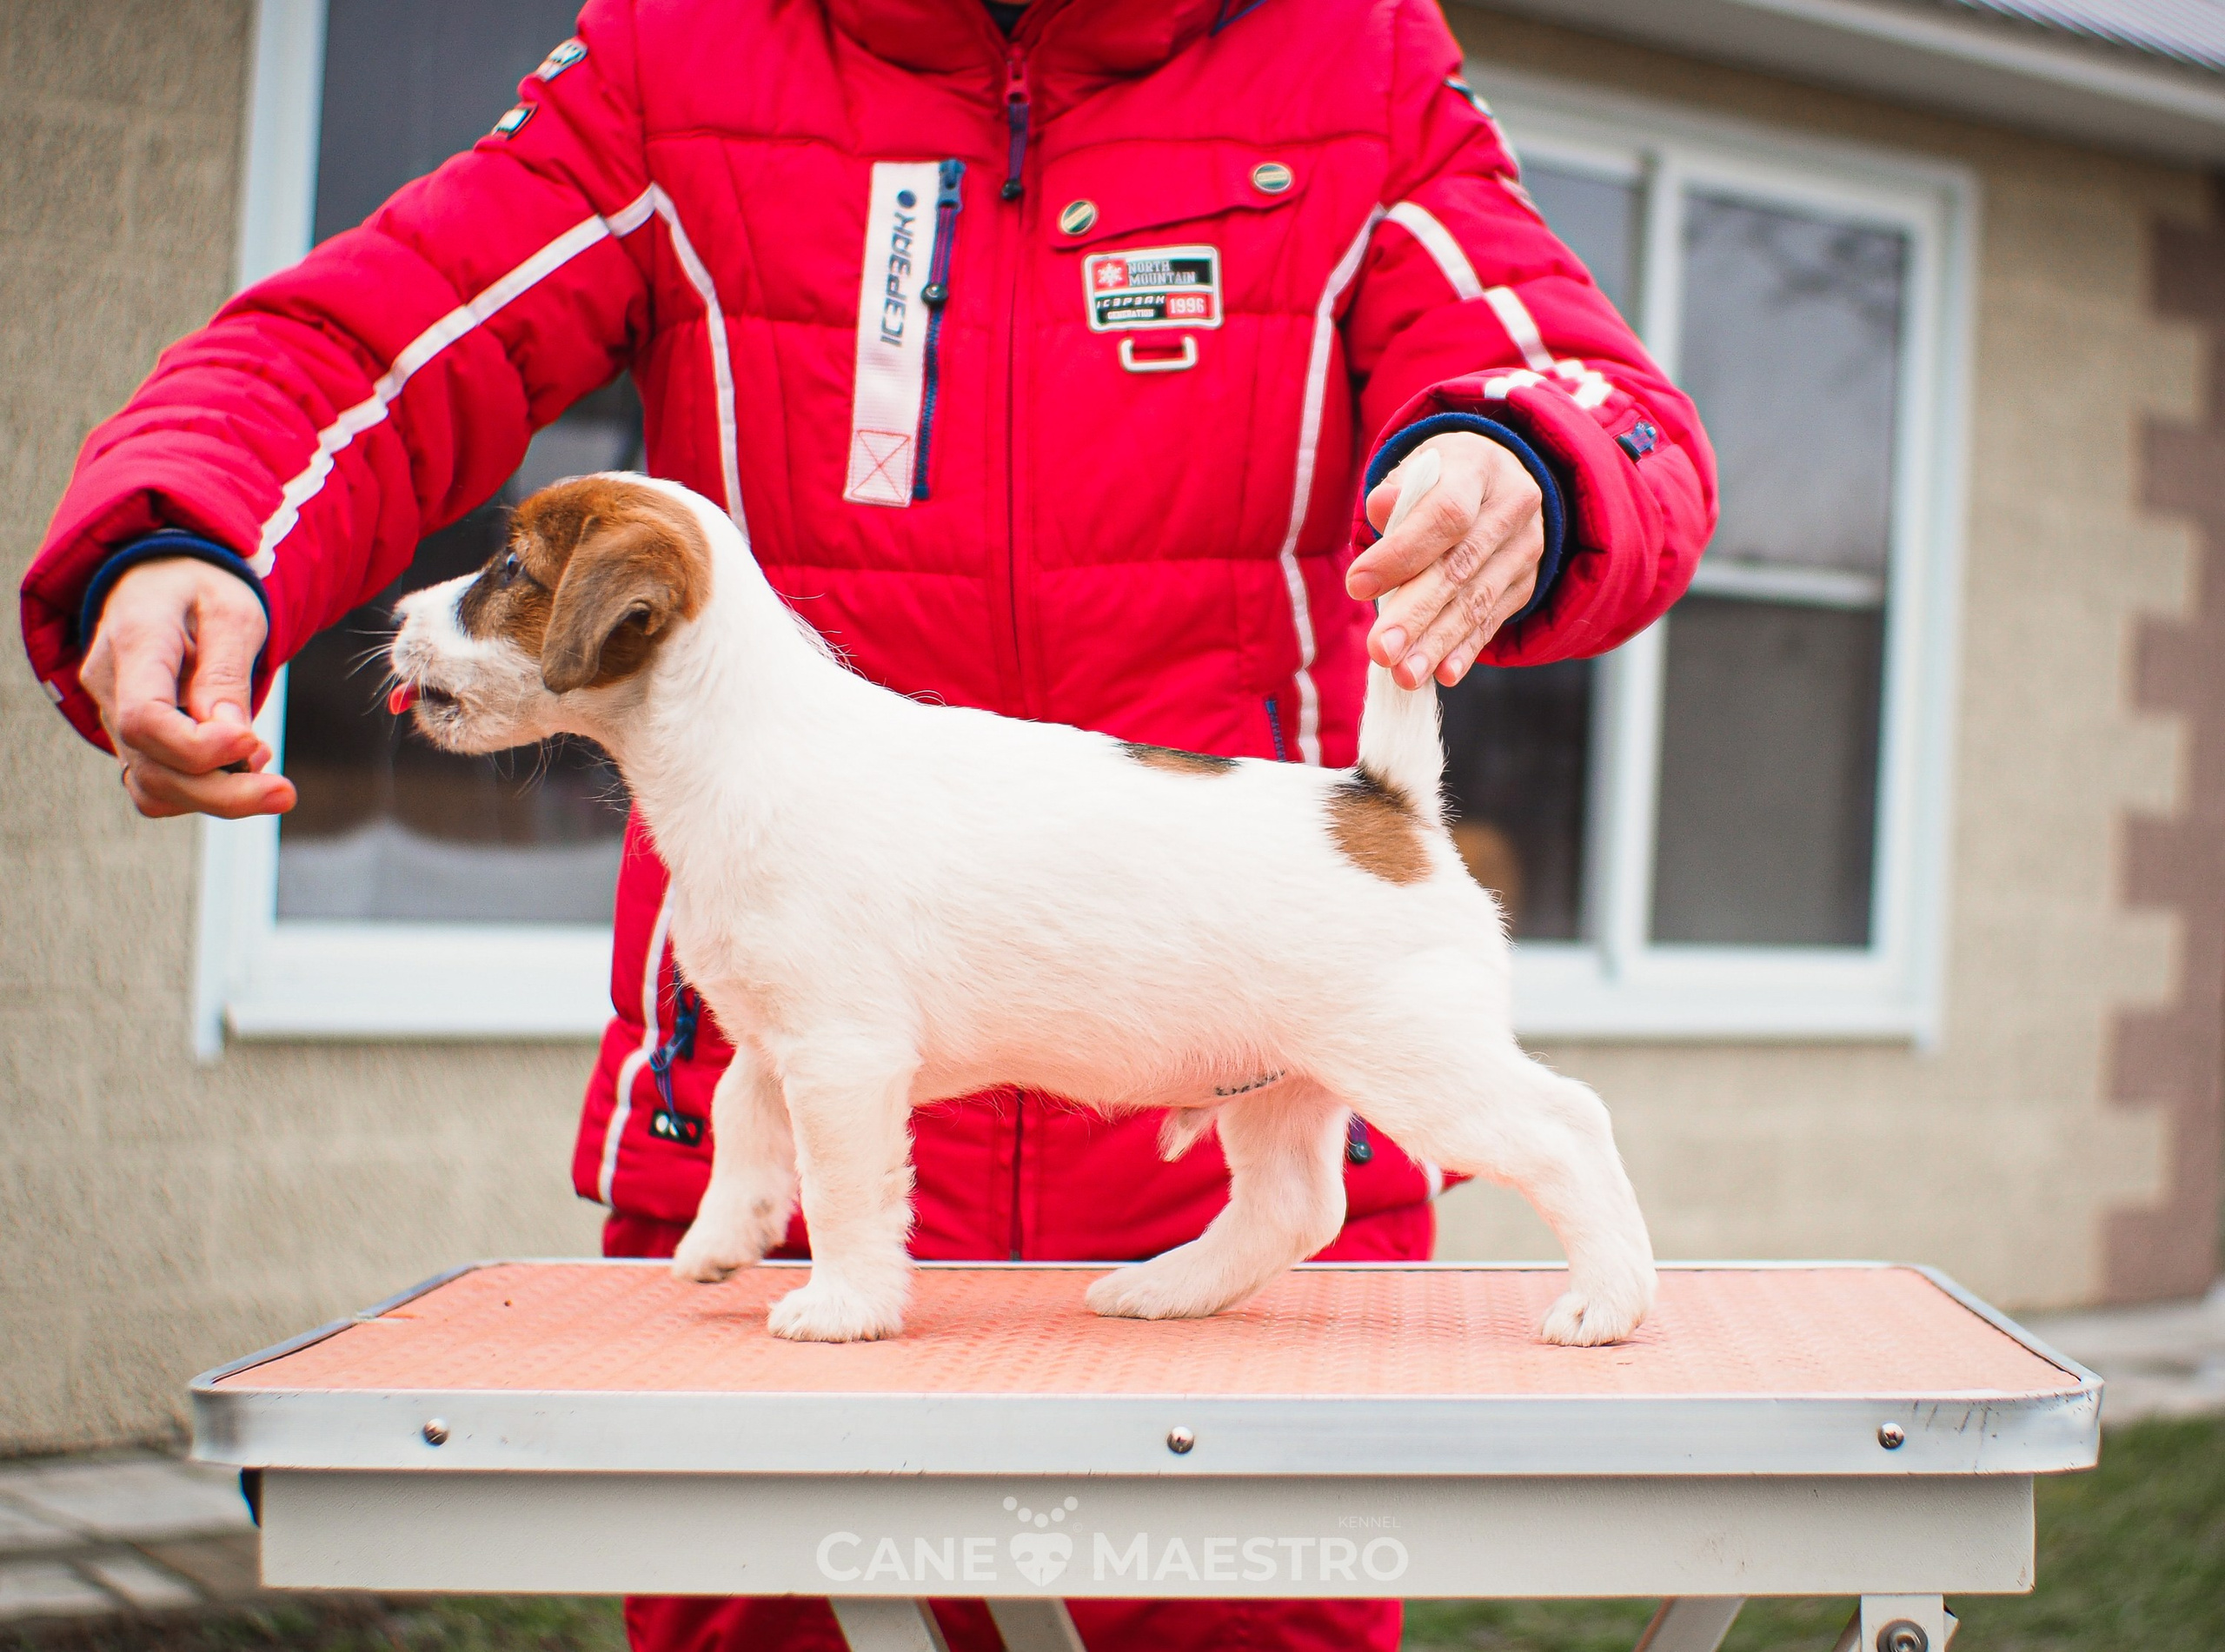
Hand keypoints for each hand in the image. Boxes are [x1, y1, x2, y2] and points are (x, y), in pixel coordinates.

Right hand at [81, 556, 294, 817]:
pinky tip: (239, 767)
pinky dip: (201, 791)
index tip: (254, 744)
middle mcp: (110, 686)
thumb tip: (232, 734)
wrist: (164, 580)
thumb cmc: (201, 588)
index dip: (198, 747)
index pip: (143, 717)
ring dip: (217, 797)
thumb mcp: (232, 610)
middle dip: (223, 793)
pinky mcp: (130, 737)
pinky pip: (157, 784)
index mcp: (134, 641)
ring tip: (266, 770)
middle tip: (285, 793)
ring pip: (154, 785)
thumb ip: (227, 671)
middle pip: (153, 766)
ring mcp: (113, 716)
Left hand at [1346, 430, 1543, 687]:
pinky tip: (1442, 674)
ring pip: (1477, 602)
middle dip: (1416, 614)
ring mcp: (1525, 549)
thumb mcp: (1417, 469)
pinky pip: (1492, 621)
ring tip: (1404, 675)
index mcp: (1479, 468)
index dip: (1402, 553)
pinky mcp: (1524, 583)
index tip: (1357, 586)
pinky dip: (1465, 650)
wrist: (1496, 479)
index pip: (1445, 514)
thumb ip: (1397, 493)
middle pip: (1460, 567)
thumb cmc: (1439, 479)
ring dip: (1438, 643)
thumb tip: (1380, 510)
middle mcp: (1512, 507)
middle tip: (1381, 651)